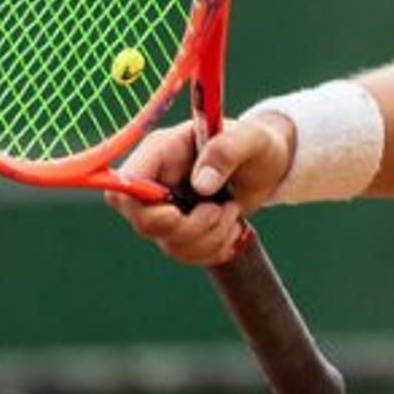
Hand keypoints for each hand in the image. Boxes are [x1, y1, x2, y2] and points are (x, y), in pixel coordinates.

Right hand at [102, 114, 294, 265]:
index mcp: (162, 150)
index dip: (141, 206)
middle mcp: (156, 180)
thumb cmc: (256, 143)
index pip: (126, 183)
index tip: (176, 213)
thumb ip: (226, 151)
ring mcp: (166, 208)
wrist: (268, 165)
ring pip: (169, 243)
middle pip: (143, 222)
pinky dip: (214, 248)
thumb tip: (201, 184)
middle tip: (220, 210)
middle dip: (188, 227)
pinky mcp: (180, 229)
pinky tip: (232, 228)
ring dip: (210, 237)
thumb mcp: (251, 139)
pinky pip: (186, 254)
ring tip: (233, 211)